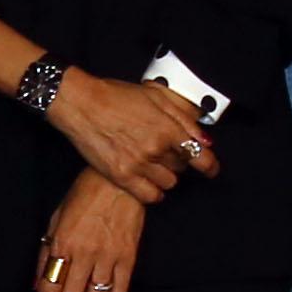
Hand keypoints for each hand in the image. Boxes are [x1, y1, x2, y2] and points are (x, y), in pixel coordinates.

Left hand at [32, 170, 146, 291]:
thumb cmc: (84, 195)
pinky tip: (104, 291)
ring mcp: (108, 256)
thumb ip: (45, 253)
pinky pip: (120, 290)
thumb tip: (37, 283)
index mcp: (63, 243)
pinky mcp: (128, 256)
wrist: (118, 181)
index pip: (49, 287)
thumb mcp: (56, 219)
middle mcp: (85, 253)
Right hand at [42, 66, 213, 200]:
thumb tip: (204, 138)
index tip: (210, 169)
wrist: (81, 103)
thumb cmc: (115, 96)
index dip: (209, 165)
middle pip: (182, 167)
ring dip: (166, 175)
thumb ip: (183, 118)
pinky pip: (150, 196)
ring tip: (153, 163)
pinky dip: (154, 192)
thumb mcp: (156, 96)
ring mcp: (138, 164)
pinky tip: (148, 181)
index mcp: (167, 127)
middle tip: (165, 151)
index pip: (201, 156)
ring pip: (169, 183)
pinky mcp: (121, 176)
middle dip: (178, 160)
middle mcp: (155, 148)